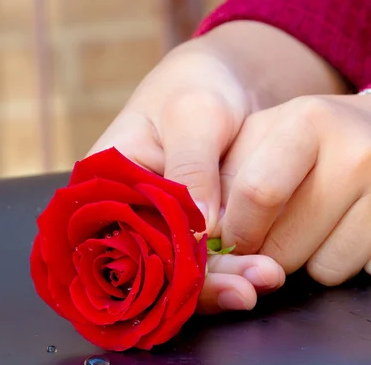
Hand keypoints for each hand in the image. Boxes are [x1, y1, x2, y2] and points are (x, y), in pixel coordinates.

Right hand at [87, 21, 348, 312]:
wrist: (220, 82)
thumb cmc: (195, 86)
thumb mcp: (193, 112)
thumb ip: (191, 166)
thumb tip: (202, 231)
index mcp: (104, 183)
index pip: (119, 239)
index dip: (158, 267)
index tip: (204, 278)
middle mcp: (127, 212)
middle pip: (152, 264)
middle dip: (199, 282)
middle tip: (248, 288)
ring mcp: (161, 223)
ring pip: (183, 268)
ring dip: (222, 280)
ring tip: (265, 278)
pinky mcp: (192, 229)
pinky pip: (207, 259)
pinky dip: (233, 268)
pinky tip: (262, 272)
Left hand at [218, 93, 370, 284]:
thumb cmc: (316, 142)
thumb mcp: (263, 139)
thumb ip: (224, 179)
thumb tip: (201, 233)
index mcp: (308, 120)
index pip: (258, 194)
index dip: (238, 232)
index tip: (235, 240)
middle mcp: (361, 146)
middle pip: (290, 245)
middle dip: (275, 251)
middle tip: (289, 226)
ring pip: (332, 269)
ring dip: (319, 259)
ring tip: (331, 221)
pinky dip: (366, 262)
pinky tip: (368, 227)